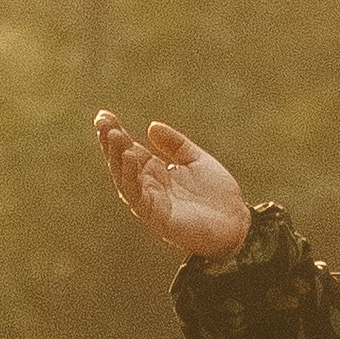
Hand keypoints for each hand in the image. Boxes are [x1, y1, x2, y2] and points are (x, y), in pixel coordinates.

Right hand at [92, 110, 249, 260]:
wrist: (238, 224)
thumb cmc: (217, 195)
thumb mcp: (196, 160)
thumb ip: (175, 144)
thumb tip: (151, 126)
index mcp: (156, 173)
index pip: (129, 150)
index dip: (116, 133)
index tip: (103, 115)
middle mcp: (149, 187)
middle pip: (122, 163)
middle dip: (110, 143)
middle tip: (102, 122)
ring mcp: (152, 203)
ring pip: (125, 180)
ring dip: (117, 158)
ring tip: (114, 136)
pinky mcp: (158, 218)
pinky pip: (138, 197)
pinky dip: (131, 178)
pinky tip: (130, 157)